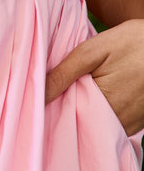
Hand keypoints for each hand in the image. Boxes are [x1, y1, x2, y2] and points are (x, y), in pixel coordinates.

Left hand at [45, 19, 143, 135]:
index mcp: (103, 104)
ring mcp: (131, 126)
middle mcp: (118, 122)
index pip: (66, 118)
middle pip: (81, 126)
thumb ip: (63, 73)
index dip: (51, 111)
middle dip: (66, 115)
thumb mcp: (93, 51)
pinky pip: (112, 127)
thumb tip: (37, 96)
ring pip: (96, 128)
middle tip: (56, 99)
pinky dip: (100, 117)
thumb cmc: (134, 42)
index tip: (38, 104)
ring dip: (84, 117)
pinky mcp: (139, 125)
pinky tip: (97, 100)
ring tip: (78, 97)